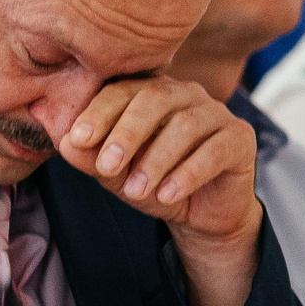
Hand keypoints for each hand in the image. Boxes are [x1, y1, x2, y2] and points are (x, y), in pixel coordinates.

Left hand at [62, 78, 260, 243]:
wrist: (200, 214)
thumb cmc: (155, 183)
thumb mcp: (118, 176)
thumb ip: (93, 159)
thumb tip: (64, 144)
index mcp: (151, 93)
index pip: (122, 90)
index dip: (99, 112)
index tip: (77, 139)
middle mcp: (185, 94)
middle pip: (155, 99)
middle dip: (127, 133)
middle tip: (107, 167)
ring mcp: (216, 113)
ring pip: (185, 125)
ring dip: (156, 160)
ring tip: (136, 192)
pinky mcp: (240, 138)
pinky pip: (214, 150)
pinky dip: (188, 173)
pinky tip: (167, 195)